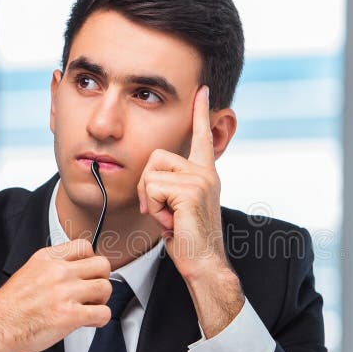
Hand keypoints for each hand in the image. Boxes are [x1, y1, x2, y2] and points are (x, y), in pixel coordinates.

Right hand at [0, 239, 111, 351]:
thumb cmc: (8, 308)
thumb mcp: (28, 273)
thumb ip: (53, 269)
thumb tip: (78, 272)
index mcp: (47, 259)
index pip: (85, 246)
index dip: (91, 261)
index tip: (88, 273)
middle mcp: (57, 272)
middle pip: (102, 264)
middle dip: (101, 279)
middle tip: (92, 292)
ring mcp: (64, 293)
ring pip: (105, 288)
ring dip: (101, 300)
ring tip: (88, 308)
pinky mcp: (69, 315)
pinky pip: (102, 313)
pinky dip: (100, 319)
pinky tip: (88, 321)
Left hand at [137, 86, 243, 336]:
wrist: (203, 263)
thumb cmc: (187, 240)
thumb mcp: (178, 207)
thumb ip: (171, 186)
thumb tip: (152, 178)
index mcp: (205, 173)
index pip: (202, 136)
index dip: (201, 112)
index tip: (202, 89)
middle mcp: (205, 172)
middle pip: (155, 157)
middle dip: (146, 186)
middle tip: (160, 211)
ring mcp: (200, 180)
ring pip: (150, 174)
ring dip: (149, 200)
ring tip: (168, 218)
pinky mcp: (190, 190)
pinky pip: (152, 189)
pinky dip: (153, 209)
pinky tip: (171, 222)